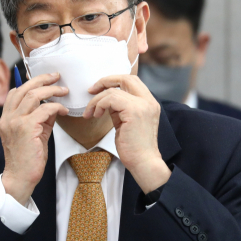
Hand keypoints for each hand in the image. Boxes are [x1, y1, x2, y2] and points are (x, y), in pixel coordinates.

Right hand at [0, 72, 68, 204]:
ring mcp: (15, 122)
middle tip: (56, 77)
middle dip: (42, 79)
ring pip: (34, 95)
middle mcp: (8, 118)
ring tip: (64, 91)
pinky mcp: (27, 128)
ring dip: (52, 90)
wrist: (20, 178)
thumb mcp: (33, 134)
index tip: (45, 80)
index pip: (15, 92)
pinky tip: (63, 111)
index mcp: (6, 118)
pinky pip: (44, 109)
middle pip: (24, 88)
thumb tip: (53, 106)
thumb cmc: (27, 159)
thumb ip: (40, 119)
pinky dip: (56, 107)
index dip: (30, 82)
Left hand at [84, 75, 170, 192]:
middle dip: (105, 81)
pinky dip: (99, 105)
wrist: (144, 162)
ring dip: (97, 100)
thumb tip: (105, 100)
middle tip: (91, 91)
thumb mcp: (126, 122)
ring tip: (91, 113)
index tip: (98, 89)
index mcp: (149, 102)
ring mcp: (142, 105)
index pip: (132, 80)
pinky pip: (111, 99)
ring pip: (113, 91)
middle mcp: (149, 101)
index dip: (113, 80)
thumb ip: (120, 108)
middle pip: (125, 78)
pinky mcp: (134, 111)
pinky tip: (96, 115)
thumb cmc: (134, 147)